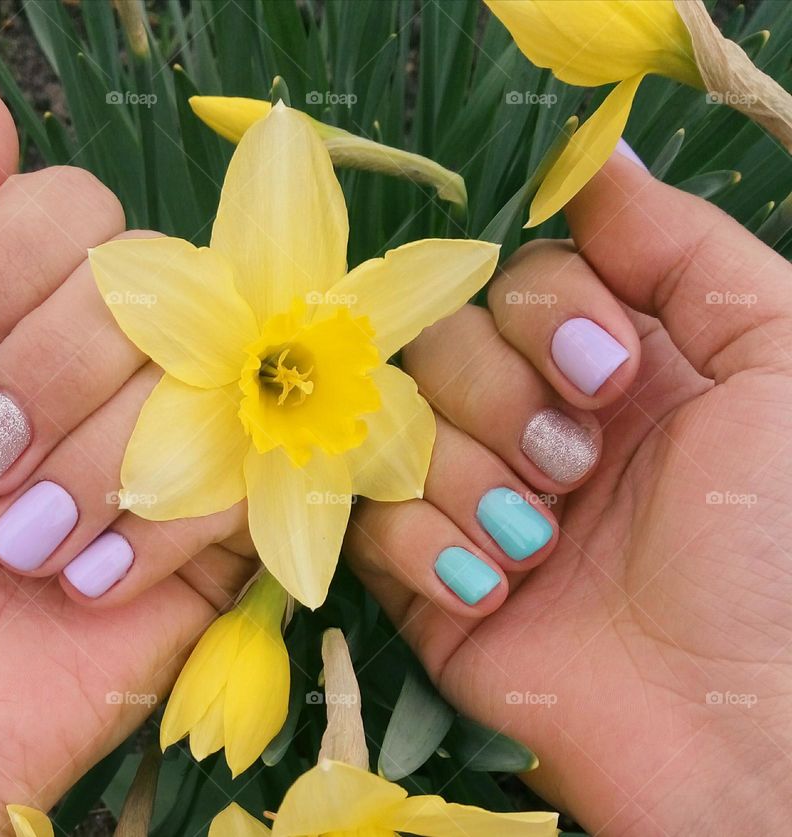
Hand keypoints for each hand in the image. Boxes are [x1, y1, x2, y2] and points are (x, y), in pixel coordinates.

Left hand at [0, 82, 251, 832]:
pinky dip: (147, 532)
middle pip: (151, 281)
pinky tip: (80, 582)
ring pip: (201, 376)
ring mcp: (179, 434)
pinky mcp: (223, 522)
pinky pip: (237, 478)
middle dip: (45, 373)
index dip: (6, 266)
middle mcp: (114, 356)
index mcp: (27, 306)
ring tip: (15, 543)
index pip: (78, 207)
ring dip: (89, 465)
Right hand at [348, 153, 791, 834]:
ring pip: (394, 425)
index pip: (517, 282)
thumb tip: (596, 156)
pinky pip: (365, 518)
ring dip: (470, 482)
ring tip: (541, 546)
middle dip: (502, 402)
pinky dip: (424, 548)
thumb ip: (681, 249)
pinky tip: (493, 594)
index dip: (546, 316)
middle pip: (441, 342)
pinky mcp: (421, 575)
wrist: (742, 728)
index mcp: (608, 366)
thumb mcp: (774, 361)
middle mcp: (531, 421)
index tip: (610, 379)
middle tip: (575, 472)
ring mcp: (470, 497)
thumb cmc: (777, 541)